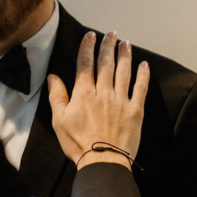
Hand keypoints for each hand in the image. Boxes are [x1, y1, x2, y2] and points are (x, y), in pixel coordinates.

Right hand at [48, 31, 148, 168]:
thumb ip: (57, 96)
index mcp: (84, 93)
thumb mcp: (59, 121)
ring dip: (125, 55)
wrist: (103, 162)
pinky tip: (144, 65)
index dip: (87, 47)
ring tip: (125, 43)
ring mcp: (121, 100)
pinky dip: (143, 75)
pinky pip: (140, 88)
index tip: (90, 36)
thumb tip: (53, 77)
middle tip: (111, 34)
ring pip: (124, 71)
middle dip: (108, 45)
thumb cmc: (78, 144)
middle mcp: (103, 92)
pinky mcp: (135, 111)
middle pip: (106, 63)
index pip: (86, 63)